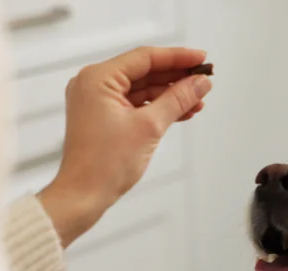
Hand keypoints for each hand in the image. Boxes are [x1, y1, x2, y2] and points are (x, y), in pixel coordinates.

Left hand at [38, 46, 212, 246]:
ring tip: (198, 99)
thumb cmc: (103, 165)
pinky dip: (159, 108)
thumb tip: (199, 84)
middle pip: (145, 72)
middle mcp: (94, 85)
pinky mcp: (104, 118)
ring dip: (171, 95)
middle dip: (176, 77)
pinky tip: (183, 111)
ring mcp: (98, 102)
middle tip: (204, 79)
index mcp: (98, 78)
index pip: (145, 58)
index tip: (201, 59)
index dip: (178, 58)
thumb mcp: (149, 127)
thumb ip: (177, 100)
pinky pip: (137, 105)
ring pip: (143, 89)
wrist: (84, 196)